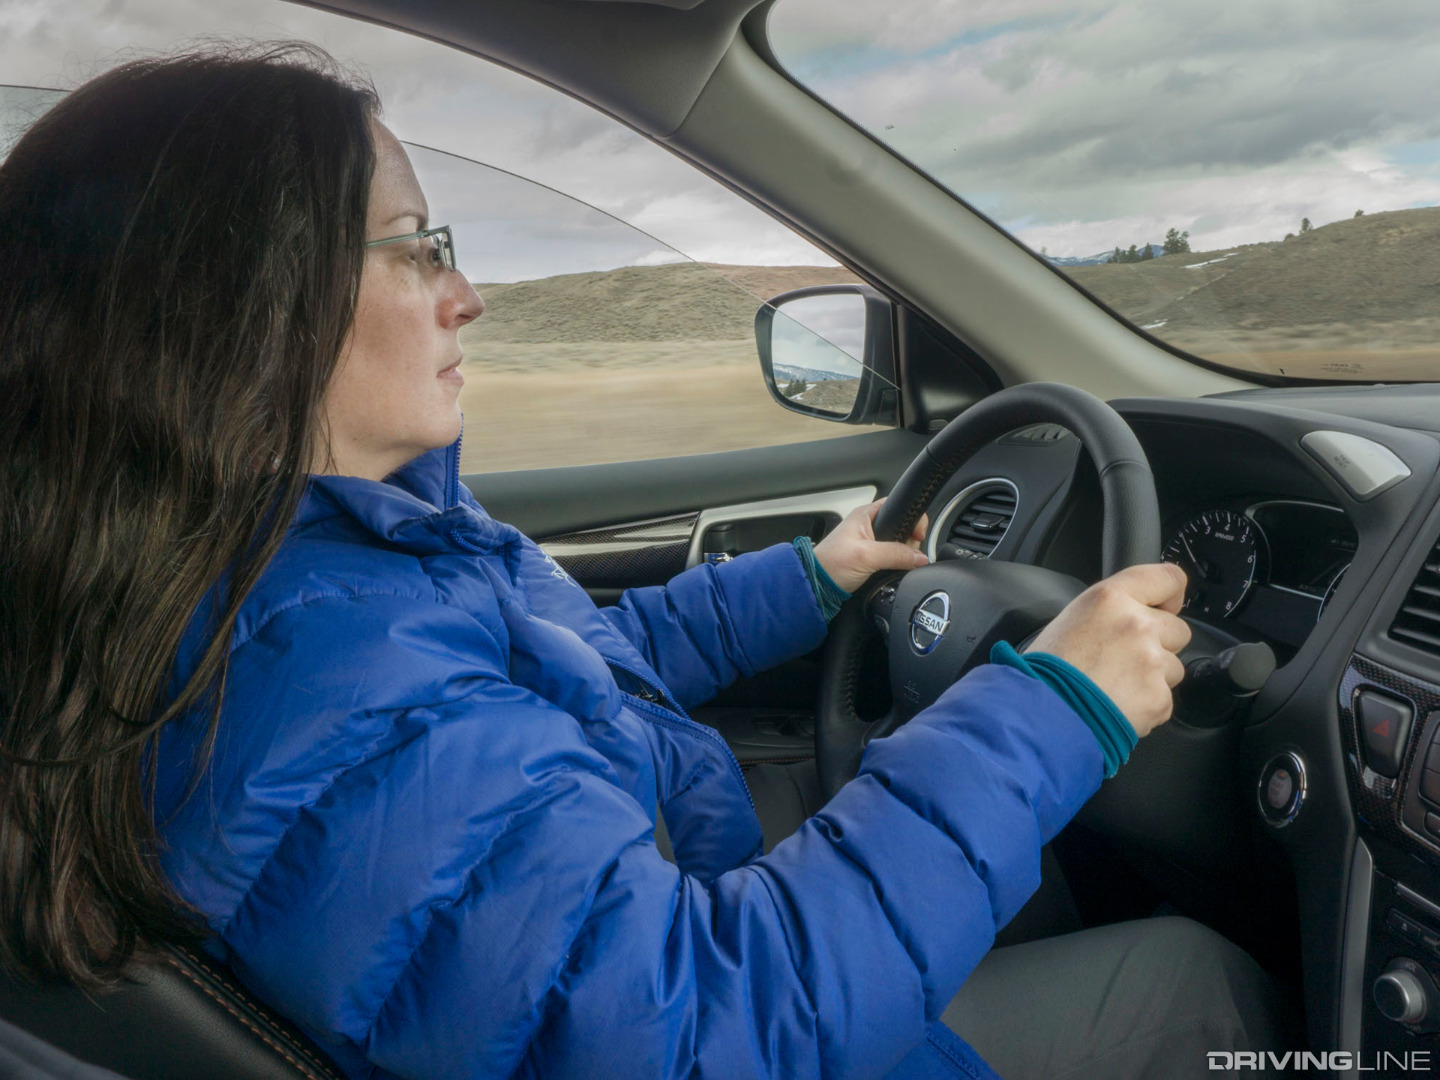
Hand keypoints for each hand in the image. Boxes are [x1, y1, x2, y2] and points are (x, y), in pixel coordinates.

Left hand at [813, 499, 928, 593]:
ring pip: (899, 544)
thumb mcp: (866, 556)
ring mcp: (870, 542)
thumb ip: (896, 554)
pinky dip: (896, 563)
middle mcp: (869, 525)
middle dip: (908, 542)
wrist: (817, 586)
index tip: (917, 535)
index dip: (912, 519)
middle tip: (902, 554)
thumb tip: (919, 557)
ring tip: (892, 564)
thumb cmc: (830, 565)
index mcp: (866, 515)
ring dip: (902, 555)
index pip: (899, 505)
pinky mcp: (871, 558)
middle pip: (903, 527)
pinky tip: (891, 569)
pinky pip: (892, 557)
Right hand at [1024, 562, 1190, 736]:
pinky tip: (1117, 704)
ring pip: (1173, 667)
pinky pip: (1164, 699)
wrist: (1039, 714)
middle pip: (1177, 629)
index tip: (1169, 606)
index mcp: (1111, 598)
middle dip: (1159, 644)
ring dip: (1153, 677)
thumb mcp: (1072, 618)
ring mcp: (1151, 662)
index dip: (1172, 595)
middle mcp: (1136, 624)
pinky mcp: (1158, 697)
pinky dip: (1146, 706)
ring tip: (1116, 686)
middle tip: (1124, 660)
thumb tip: (1137, 612)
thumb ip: (1111, 610)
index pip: (1169, 578)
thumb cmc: (1045, 669)